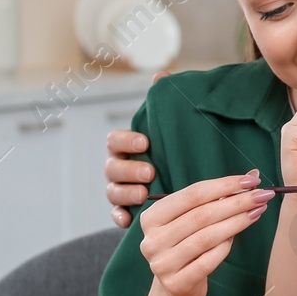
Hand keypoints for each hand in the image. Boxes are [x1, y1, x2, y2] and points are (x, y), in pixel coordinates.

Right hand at [105, 70, 168, 228]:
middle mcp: (119, 168)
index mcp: (126, 147)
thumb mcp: (172, 129)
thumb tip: (160, 75)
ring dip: (125, 193)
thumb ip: (164, 104)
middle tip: (149, 172)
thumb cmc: (174, 151)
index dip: (125, 141)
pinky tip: (129, 220)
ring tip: (144, 194)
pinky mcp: (126, 211)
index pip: (114, 140)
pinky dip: (120, 217)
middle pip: (111, 168)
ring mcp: (120, 190)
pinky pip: (116, 216)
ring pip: (112, 192)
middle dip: (128, 169)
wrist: (184, 187)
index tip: (145, 142)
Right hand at [138, 172, 273, 295]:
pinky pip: (208, 260)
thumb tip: (253, 175)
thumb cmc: (188, 244)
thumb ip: (219, 196)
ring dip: (237, 222)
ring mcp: (162, 263)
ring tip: (258, 211)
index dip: (224, 185)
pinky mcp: (176, 283)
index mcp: (152, 217)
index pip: (193, 194)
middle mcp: (152, 239)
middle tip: (263, 195)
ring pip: (206, 237)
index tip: (252, 181)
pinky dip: (226, 246)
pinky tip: (238, 236)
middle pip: (201, 215)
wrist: (176, 289)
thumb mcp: (195, 218)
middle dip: (237, 202)